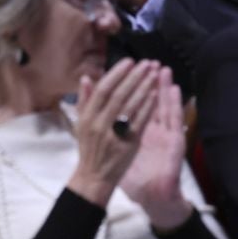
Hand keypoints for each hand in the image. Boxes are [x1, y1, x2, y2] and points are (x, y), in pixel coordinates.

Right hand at [67, 59, 160, 206]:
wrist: (94, 177)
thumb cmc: (88, 147)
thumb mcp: (81, 123)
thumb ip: (84, 100)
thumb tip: (85, 77)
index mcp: (87, 116)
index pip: (103, 89)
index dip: (117, 73)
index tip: (130, 61)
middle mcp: (100, 124)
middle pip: (120, 95)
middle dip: (135, 77)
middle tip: (148, 63)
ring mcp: (115, 135)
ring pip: (132, 106)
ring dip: (145, 88)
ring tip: (155, 74)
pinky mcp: (129, 144)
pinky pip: (140, 122)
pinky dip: (148, 107)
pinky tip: (156, 95)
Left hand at [116, 66, 191, 228]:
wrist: (152, 195)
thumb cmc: (130, 170)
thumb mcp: (116, 146)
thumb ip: (105, 125)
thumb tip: (93, 100)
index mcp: (138, 128)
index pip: (135, 102)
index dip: (132, 84)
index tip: (130, 67)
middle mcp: (153, 128)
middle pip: (152, 100)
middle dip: (149, 80)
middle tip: (151, 62)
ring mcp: (165, 134)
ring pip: (165, 106)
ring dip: (165, 87)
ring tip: (164, 69)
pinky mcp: (175, 143)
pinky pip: (175, 121)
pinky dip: (176, 104)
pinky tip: (177, 91)